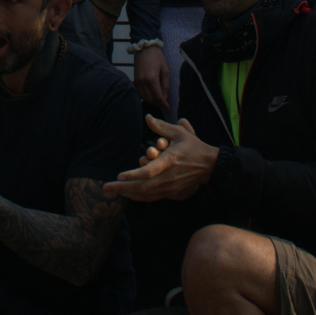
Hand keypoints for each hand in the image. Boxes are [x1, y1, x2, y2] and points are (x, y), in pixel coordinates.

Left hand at [104, 115, 218, 201]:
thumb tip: (147, 117)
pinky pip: (151, 197)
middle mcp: (168, 177)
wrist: (209, 165)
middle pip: (143, 187)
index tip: (120, 175)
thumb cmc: (193, 147)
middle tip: (106, 188)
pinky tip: (128, 194)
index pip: (150, 171)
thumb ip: (162, 127)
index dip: (134, 175)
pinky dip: (138, 197)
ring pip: (146, 195)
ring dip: (128, 194)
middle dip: (123, 189)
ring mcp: (170, 187)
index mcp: (170, 161)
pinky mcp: (171, 192)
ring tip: (112, 191)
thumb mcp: (180, 133)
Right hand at [133, 45, 170, 113]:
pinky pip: (140, 92)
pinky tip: (152, 95)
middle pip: (150, 99)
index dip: (163, 103)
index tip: (168, 107)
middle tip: (164, 104)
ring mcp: (137, 81)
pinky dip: (146, 96)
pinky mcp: (135, 80)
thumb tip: (165, 97)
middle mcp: (143, 82)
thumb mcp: (165, 70)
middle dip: (157, 103)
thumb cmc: (157, 57)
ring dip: (151, 101)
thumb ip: (165, 84)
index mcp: (152, 79)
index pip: (158, 96)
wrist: (144, 47)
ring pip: (144, 97)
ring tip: (158, 101)